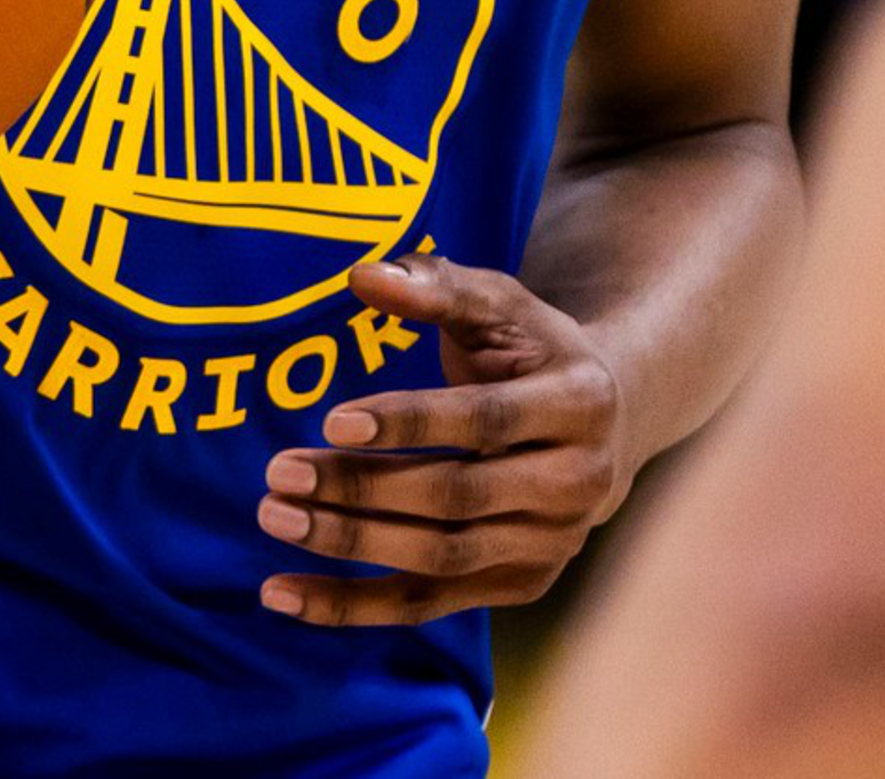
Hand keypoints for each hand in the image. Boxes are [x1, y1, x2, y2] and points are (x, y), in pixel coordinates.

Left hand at [256, 253, 632, 626]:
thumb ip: (437, 287)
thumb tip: (363, 277)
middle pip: (455, 495)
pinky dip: (352, 606)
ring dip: (350, 544)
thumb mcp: (501, 307)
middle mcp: (578, 484)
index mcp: (579, 403)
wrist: (606, 424)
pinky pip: (426, 604)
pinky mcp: (518, 585)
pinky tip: (284, 595)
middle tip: (281, 474)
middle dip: (362, 487)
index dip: (409, 422)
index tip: (332, 419)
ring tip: (278, 517)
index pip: (485, 421)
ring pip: (438, 556)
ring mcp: (550, 544)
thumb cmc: (534, 353)